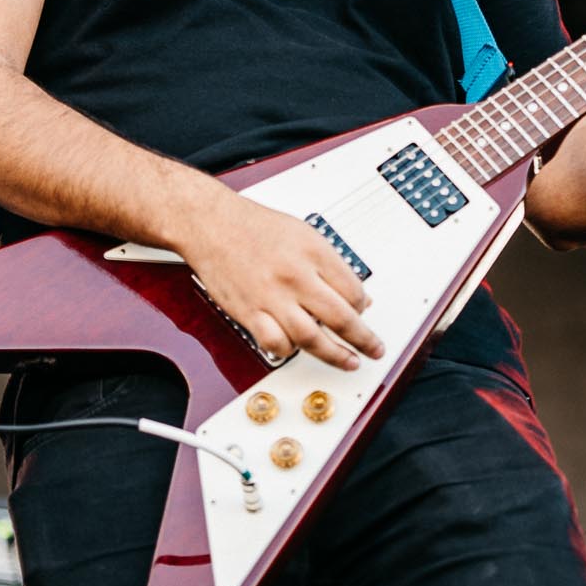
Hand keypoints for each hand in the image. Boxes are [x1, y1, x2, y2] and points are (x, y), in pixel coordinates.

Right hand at [178, 186, 383, 372]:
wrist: (211, 224)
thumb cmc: (255, 227)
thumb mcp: (304, 234)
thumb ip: (331, 264)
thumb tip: (355, 295)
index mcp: (313, 252)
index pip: (353, 291)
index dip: (363, 307)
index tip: (364, 313)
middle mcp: (295, 276)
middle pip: (341, 318)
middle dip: (363, 339)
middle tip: (374, 350)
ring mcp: (271, 297)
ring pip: (311, 338)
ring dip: (334, 354)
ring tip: (348, 361)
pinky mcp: (249, 312)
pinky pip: (276, 343)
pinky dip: (289, 350)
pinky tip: (296, 348)